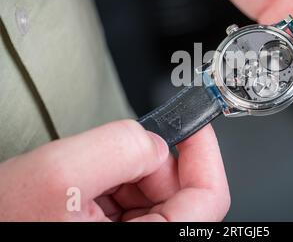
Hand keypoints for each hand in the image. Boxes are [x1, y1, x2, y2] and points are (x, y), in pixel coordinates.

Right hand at [0, 121, 229, 221]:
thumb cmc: (4, 225)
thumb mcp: (58, 176)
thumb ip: (118, 147)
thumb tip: (155, 142)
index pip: (209, 199)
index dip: (206, 154)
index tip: (194, 124)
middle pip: (180, 194)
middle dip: (152, 162)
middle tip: (118, 151)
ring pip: (155, 197)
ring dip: (128, 174)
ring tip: (88, 178)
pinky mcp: (117, 239)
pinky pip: (133, 206)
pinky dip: (116, 185)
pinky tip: (88, 188)